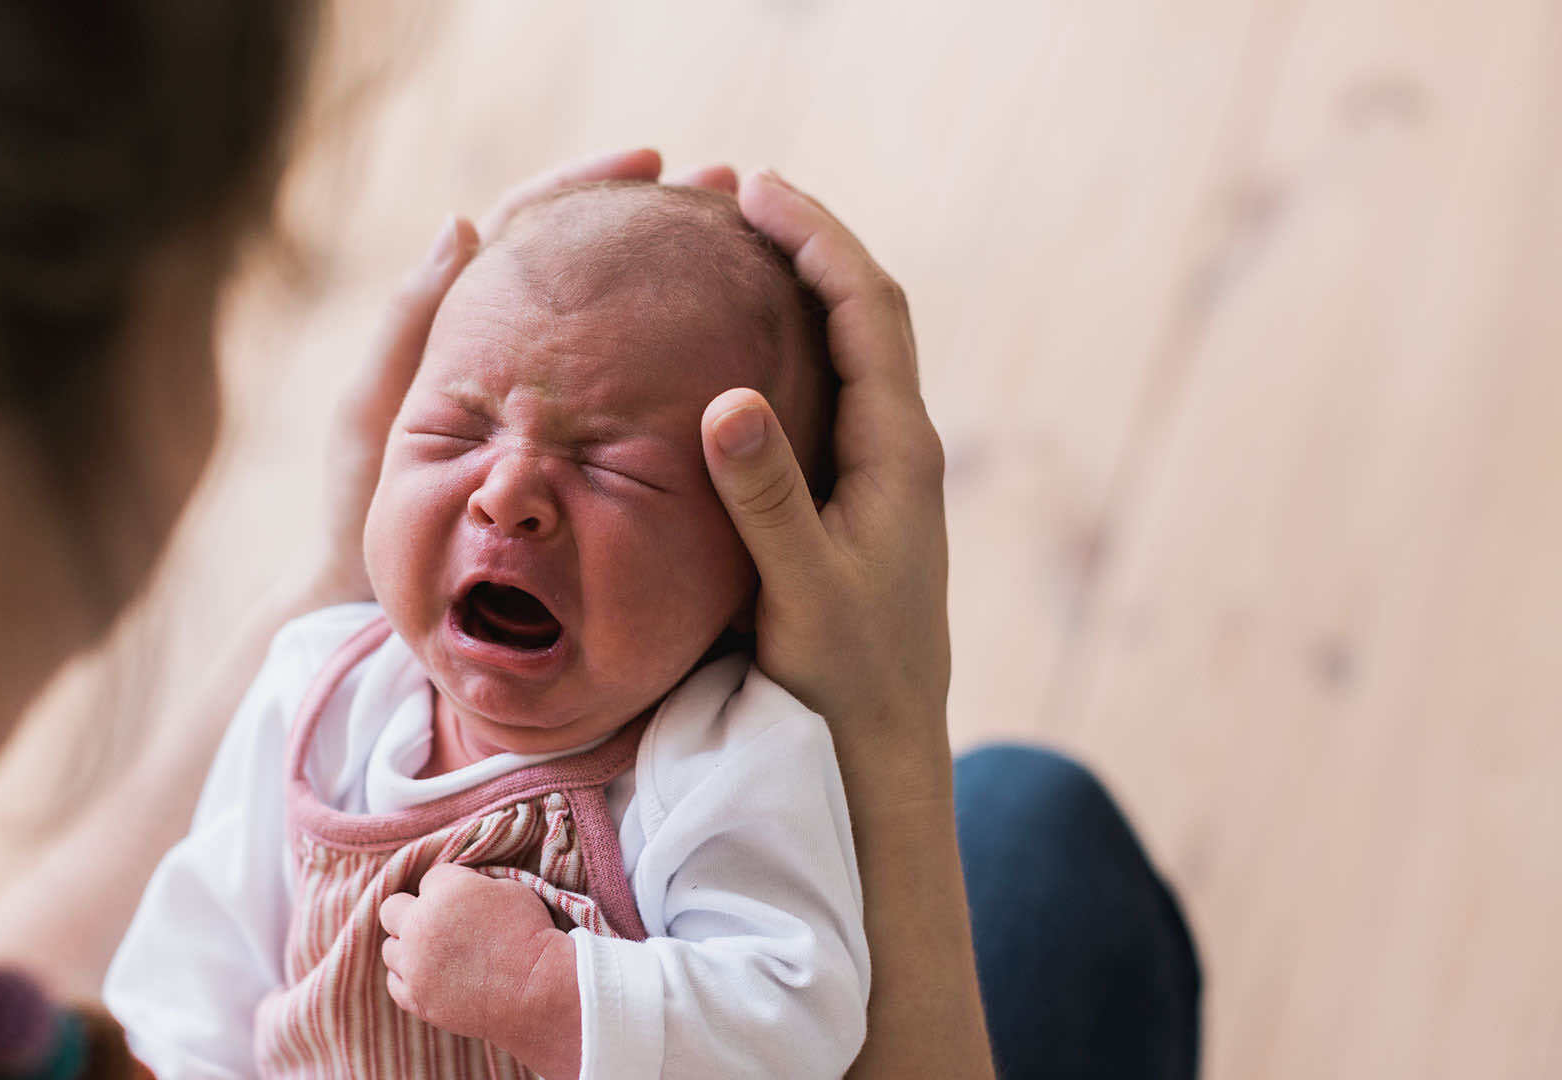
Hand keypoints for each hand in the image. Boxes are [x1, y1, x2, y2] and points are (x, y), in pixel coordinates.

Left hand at [310, 149, 740, 604]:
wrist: (383, 608)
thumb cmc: (364, 511)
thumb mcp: (375, 414)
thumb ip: (409, 325)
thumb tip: (464, 223)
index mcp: (467, 324)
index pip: (533, 226)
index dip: (588, 186)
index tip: (650, 161)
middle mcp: (522, 354)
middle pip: (596, 265)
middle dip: (661, 222)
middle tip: (729, 191)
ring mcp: (559, 405)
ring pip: (627, 327)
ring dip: (684, 283)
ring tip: (751, 252)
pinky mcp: (586, 456)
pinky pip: (641, 398)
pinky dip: (684, 366)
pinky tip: (739, 353)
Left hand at [378, 865, 579, 1078]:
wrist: (540, 990)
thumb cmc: (532, 936)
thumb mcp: (509, 889)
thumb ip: (472, 884)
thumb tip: (459, 889)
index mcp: (445, 891)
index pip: (430, 878)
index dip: (450, 888)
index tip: (467, 902)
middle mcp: (420, 925)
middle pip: (392, 908)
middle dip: (411, 911)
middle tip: (437, 923)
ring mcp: (414, 966)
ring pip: (390, 949)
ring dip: (408, 947)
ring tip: (436, 954)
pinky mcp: (417, 998)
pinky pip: (395, 982)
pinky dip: (409, 978)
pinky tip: (431, 976)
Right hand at [702, 170, 949, 746]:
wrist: (883, 751)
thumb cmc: (845, 678)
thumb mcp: (801, 591)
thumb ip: (767, 499)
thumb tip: (728, 398)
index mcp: (899, 451)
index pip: (867, 309)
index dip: (816, 238)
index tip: (755, 189)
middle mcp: (900, 449)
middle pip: (866, 312)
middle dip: (809, 243)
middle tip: (738, 194)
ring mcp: (883, 474)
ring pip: (850, 350)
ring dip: (803, 288)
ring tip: (737, 247)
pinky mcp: (858, 501)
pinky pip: (830, 394)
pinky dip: (791, 346)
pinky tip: (742, 351)